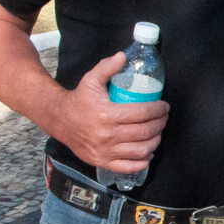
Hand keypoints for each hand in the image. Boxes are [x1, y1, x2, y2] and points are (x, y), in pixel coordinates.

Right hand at [49, 52, 168, 171]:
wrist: (59, 120)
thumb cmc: (78, 100)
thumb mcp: (90, 80)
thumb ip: (106, 67)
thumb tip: (122, 56)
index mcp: (107, 115)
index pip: (142, 113)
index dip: (158, 110)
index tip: (165, 106)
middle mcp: (107, 135)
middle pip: (145, 132)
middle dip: (160, 124)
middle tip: (163, 118)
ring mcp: (105, 151)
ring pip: (140, 150)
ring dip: (155, 141)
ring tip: (157, 132)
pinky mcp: (102, 161)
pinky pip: (128, 166)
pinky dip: (142, 162)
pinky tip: (148, 153)